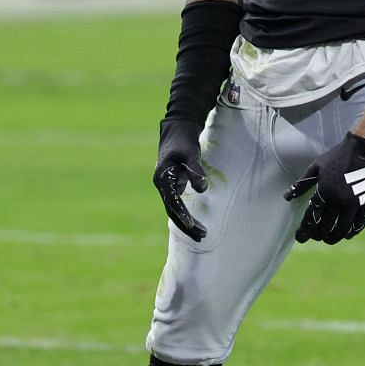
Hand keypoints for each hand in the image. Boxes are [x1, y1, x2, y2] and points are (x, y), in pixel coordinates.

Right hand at [153, 117, 208, 240]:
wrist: (177, 130)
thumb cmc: (184, 140)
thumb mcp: (190, 152)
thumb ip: (196, 170)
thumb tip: (202, 188)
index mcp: (163, 177)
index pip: (172, 201)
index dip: (182, 214)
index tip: (192, 224)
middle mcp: (162, 184)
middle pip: (172, 210)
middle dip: (186, 225)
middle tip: (202, 236)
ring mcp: (166, 186)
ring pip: (174, 210)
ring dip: (186, 223)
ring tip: (202, 235)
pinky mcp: (172, 186)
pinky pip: (177, 205)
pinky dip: (185, 215)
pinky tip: (194, 224)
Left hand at [284, 132, 364, 245]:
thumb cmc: (338, 157)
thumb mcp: (316, 167)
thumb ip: (301, 184)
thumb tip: (287, 197)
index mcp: (324, 190)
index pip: (312, 216)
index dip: (305, 229)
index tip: (300, 237)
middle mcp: (339, 200)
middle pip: (326, 225)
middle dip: (317, 235)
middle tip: (313, 238)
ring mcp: (354, 203)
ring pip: (342, 229)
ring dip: (333, 237)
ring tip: (327, 239)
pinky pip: (358, 224)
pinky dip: (351, 232)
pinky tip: (346, 234)